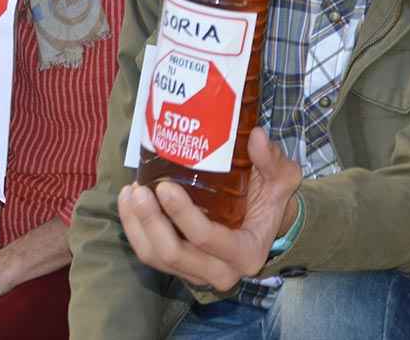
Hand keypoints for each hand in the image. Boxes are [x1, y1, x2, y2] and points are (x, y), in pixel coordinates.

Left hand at [119, 127, 301, 291]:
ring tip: (130, 192)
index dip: (182, 214)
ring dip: (137, 226)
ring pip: (156, 257)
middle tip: (139, 190)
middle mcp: (220, 272)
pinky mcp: (179, 267)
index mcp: (246, 253)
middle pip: (174, 254)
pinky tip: (128, 201)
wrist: (263, 222)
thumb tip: (257, 136)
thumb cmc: (270, 198)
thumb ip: (272, 159)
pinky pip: (149, 254)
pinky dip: (134, 229)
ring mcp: (196, 273)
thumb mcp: (281, 178)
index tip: (164, 186)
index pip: (207, 238)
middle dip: (151, 222)